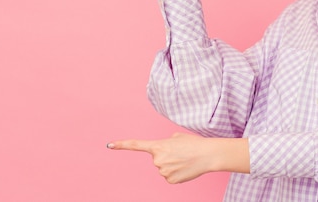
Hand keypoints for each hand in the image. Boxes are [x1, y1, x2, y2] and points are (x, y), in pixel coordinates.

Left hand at [107, 133, 249, 182]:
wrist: (207, 155)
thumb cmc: (194, 144)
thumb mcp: (177, 137)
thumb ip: (166, 143)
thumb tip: (165, 153)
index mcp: (158, 145)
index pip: (136, 145)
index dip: (121, 144)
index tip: (109, 145)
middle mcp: (157, 159)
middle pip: (157, 160)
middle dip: (167, 157)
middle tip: (180, 153)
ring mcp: (162, 171)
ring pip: (164, 169)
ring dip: (173, 165)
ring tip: (185, 160)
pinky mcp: (170, 180)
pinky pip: (170, 177)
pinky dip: (177, 173)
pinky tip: (185, 168)